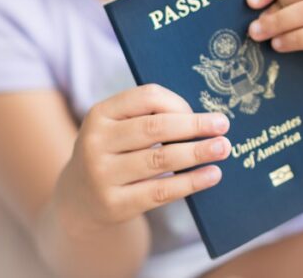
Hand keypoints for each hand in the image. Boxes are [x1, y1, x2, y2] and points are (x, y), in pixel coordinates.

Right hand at [53, 84, 230, 233]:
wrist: (79, 199)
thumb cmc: (114, 153)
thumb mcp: (119, 128)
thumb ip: (150, 118)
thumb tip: (204, 120)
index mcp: (100, 114)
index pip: (147, 97)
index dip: (179, 103)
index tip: (204, 113)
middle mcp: (96, 142)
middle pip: (155, 128)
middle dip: (194, 126)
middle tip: (223, 126)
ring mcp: (102, 175)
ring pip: (160, 159)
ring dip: (197, 152)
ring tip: (222, 148)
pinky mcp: (114, 204)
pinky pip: (160, 191)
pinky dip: (190, 182)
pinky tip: (212, 175)